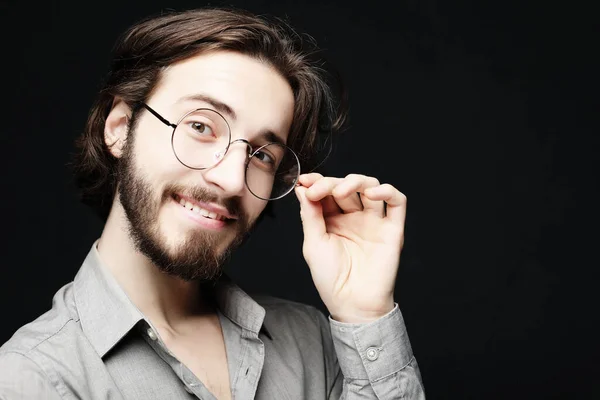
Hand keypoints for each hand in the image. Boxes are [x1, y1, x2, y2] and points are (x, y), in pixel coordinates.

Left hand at [295, 173, 406, 322]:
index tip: (304, 181)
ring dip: (356, 182)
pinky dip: (387, 192)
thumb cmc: (331, 279)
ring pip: (371, 187)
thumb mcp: (313, 244)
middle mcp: (354, 217)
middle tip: (317, 190)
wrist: (352, 303)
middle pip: (347, 186)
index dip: (317, 182)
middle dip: (331, 183)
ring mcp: (374, 221)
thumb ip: (310, 215)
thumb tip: (302, 188)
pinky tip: (372, 193)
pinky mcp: (392, 229)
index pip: (327, 191)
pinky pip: (397, 202)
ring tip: (341, 191)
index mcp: (333, 220)